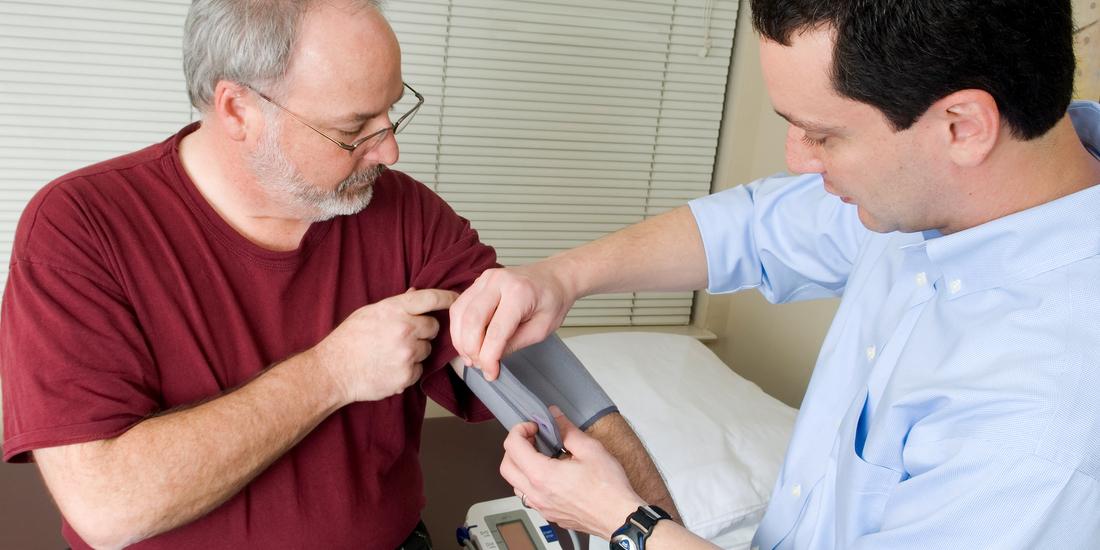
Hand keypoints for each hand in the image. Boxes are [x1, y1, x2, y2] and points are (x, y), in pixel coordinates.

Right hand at [313, 288, 456, 403]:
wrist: (333, 371)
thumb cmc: (348, 339)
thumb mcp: (369, 313)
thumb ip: (396, 305)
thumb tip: (416, 293)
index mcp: (394, 309)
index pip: (431, 298)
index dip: (448, 297)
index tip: (457, 298)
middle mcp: (404, 329)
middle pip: (434, 327)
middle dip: (424, 331)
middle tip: (404, 336)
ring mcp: (407, 354)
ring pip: (427, 350)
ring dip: (416, 352)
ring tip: (391, 353)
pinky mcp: (407, 375)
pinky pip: (419, 370)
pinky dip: (409, 370)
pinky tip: (390, 367)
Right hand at [450, 264, 573, 379]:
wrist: (554, 277)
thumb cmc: (552, 302)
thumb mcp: (541, 330)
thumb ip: (514, 344)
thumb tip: (490, 360)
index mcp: (519, 293)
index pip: (496, 331)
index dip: (489, 357)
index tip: (490, 374)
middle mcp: (498, 281)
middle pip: (471, 320)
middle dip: (471, 349)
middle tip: (479, 365)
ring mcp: (485, 279)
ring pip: (459, 313)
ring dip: (460, 340)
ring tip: (471, 357)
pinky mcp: (477, 282)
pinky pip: (459, 306)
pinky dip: (459, 328)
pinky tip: (467, 342)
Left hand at [499, 407, 644, 538]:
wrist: (620, 517)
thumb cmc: (609, 488)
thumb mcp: (591, 449)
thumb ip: (568, 430)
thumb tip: (555, 416)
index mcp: (543, 475)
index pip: (513, 446)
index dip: (520, 430)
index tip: (534, 426)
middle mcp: (537, 493)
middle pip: (506, 466)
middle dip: (515, 447)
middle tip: (532, 438)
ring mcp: (542, 506)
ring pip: (515, 484)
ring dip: (521, 466)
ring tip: (541, 455)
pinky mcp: (549, 514)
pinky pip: (528, 496)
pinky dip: (530, 481)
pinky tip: (550, 473)